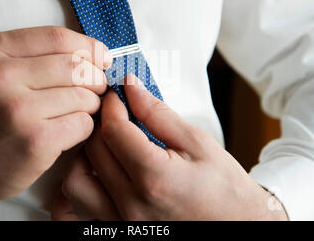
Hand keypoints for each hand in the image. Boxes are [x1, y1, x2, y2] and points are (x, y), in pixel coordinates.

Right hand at [0, 26, 111, 219]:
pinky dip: (84, 126)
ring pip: (84, 96)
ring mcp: (18, 110)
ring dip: (91, 104)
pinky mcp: (34, 141)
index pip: (58, 37)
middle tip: (95, 88)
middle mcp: (2, 76)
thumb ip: (29, 54)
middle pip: (76, 66)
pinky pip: (82, 124)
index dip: (88, 46)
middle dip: (95, 78)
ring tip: (80, 110)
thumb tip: (91, 53)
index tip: (101, 57)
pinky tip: (69, 130)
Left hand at [52, 75, 287, 220]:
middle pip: (92, 150)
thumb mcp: (197, 142)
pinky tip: (101, 170)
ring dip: (85, 153)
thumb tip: (131, 88)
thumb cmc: (225, 189)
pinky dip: (83, 182)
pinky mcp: (117, 230)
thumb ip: (158, 113)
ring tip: (106, 142)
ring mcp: (121, 223)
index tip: (116, 95)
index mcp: (154, 179)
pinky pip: (80, 205)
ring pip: (76, 180)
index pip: (113, 130)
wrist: (238, 226)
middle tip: (114, 112)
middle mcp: (131, 205)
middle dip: (99, 122)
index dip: (111, 105)